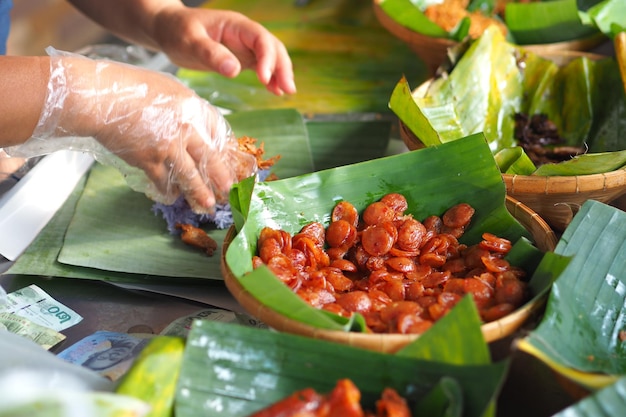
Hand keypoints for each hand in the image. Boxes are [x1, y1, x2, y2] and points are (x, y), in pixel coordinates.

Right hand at [8, 49, 256, 212]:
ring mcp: (168, 146)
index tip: (227, 159)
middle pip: (211, 158)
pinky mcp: (149, 160)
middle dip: (222, 177)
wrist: (98, 98)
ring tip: (208, 205)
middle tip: (229, 189)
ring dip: (200, 193)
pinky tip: (171, 195)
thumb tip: (194, 125)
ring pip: (191, 176)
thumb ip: (183, 106)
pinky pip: (164, 181)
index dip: (223, 148)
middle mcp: (186, 128)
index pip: (217, 131)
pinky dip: (168, 190)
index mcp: (192, 106)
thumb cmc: (127, 86)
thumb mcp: (166, 87)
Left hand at [150, 7, 295, 95]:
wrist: (168, 30)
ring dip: (281, 73)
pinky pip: (261, 67)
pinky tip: (275, 91)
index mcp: (235, 25)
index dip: (267, 57)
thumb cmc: (176, 31)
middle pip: (272, 47)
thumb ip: (211, 54)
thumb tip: (234, 71)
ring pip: (271, 57)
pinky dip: (271, 78)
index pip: (260, 38)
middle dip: (282, 67)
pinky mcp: (240, 58)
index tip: (264, 78)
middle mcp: (244, 34)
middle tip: (288, 89)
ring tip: (286, 92)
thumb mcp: (190, 41)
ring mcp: (244, 46)